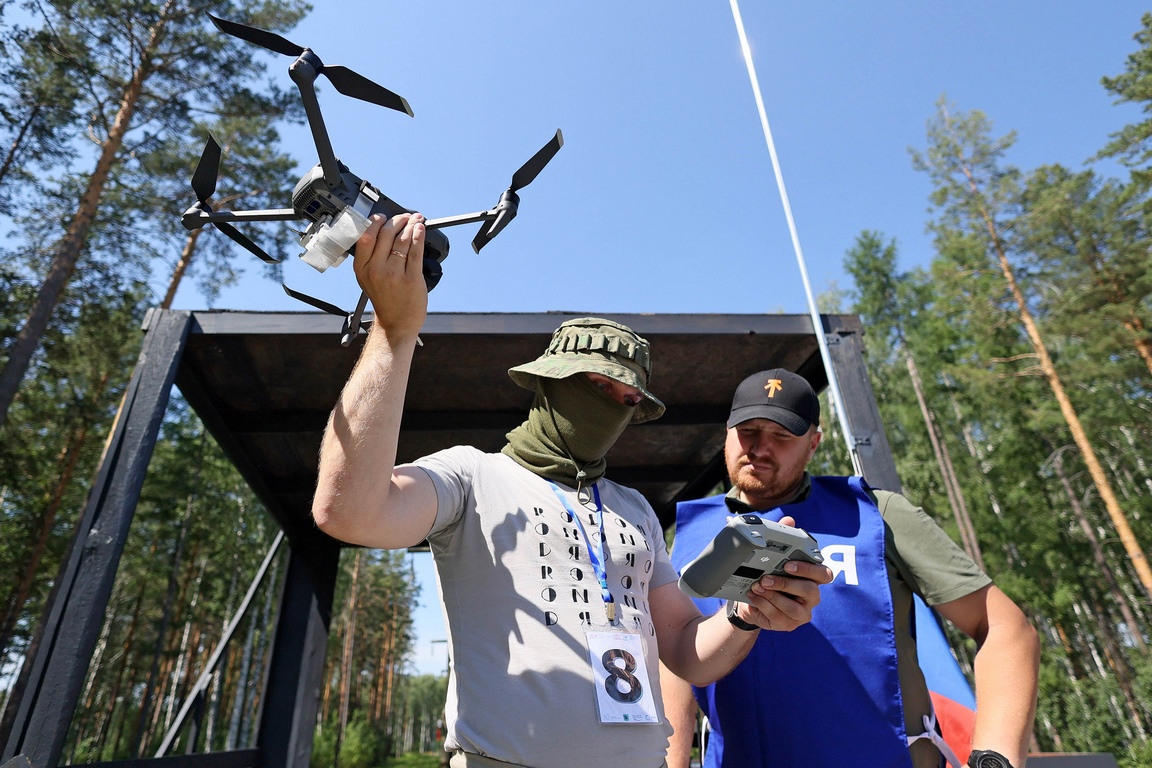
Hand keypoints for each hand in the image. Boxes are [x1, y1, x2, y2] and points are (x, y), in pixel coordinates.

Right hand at [352, 212, 427, 338]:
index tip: (384, 217)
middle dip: (398, 220)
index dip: (376, 222)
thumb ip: (371, 256)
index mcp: (362, 268)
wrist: (397, 323)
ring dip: (411, 224)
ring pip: (402, 240)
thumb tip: (383, 230)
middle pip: (386, 234)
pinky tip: (420, 229)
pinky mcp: (411, 278)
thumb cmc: (385, 299)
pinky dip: (418, 236)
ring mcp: (394, 274)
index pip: (366, 236)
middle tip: (405, 216)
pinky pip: (416, 251)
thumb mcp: (368, 278)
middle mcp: (376, 270)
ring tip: (416, 219)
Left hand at [735, 515, 832, 631]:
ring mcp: (802, 613)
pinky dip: (763, 605)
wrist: (752, 599)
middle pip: (810, 591)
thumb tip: (789, 520)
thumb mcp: (773, 556)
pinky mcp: (789, 624)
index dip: (808, 569)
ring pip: (793, 608)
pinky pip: (778, 617)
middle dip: (787, 584)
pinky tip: (753, 596)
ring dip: (773, 596)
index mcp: (812, 578)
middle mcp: (811, 596)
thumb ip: (784, 538)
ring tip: (757, 587)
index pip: (824, 574)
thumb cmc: (769, 575)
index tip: (788, 564)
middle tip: (766, 578)